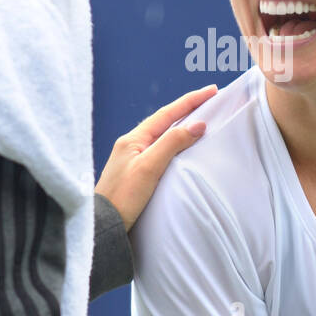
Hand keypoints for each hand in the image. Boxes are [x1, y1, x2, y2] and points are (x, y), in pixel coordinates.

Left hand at [95, 84, 217, 230]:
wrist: (103, 225)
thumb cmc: (123, 197)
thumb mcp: (150, 167)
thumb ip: (172, 143)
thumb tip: (197, 125)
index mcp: (133, 139)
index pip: (167, 113)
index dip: (190, 101)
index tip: (212, 90)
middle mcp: (131, 145)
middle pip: (164, 121)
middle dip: (187, 109)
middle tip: (209, 100)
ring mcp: (132, 158)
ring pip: (162, 135)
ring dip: (181, 125)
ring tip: (200, 118)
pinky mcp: (134, 173)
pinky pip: (159, 149)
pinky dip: (174, 143)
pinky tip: (181, 147)